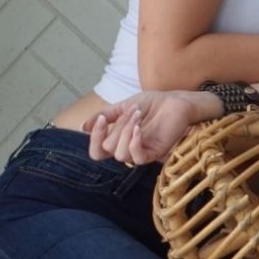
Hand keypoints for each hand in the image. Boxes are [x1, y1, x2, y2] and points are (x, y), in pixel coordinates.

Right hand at [84, 89, 220, 164]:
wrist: (175, 100)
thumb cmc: (152, 104)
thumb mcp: (123, 107)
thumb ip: (105, 116)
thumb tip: (83, 127)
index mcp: (118, 140)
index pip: (97, 151)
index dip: (94, 138)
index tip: (102, 119)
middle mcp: (127, 149)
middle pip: (108, 150)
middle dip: (117, 127)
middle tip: (132, 111)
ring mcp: (141, 152)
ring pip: (121, 156)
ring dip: (126, 132)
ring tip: (138, 115)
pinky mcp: (155, 153)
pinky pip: (138, 158)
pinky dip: (134, 143)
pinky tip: (139, 129)